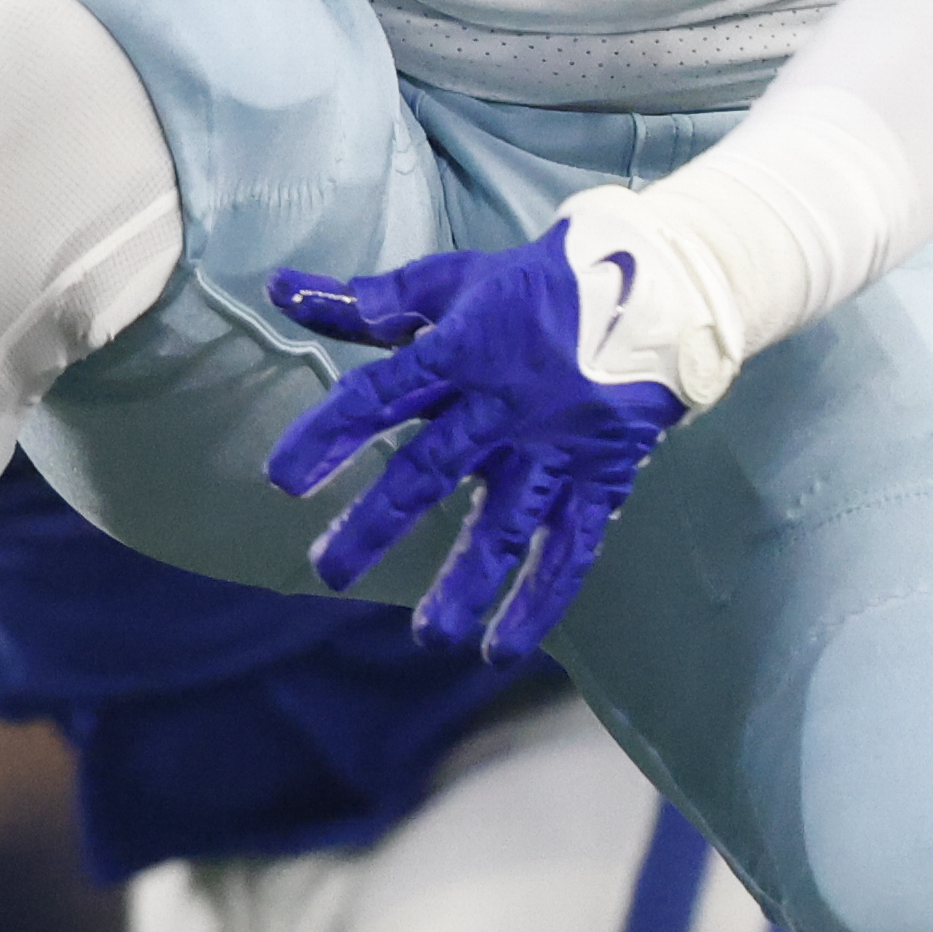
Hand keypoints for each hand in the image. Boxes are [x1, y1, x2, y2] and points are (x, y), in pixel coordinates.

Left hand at [262, 204, 700, 652]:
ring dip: (464, 583)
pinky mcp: (597, 479)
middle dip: (375, 524)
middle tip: (328, 573)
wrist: (654, 287)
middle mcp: (499, 408)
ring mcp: (552, 449)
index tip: (280, 481)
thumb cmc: (535, 286)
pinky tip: (501, 650)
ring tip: (427, 638)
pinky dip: (538, 601)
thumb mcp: (450, 282)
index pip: (378, 397)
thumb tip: (279, 291)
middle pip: (429, 471)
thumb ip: (369, 302)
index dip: (328, 437)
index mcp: (457, 354)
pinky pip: (569, 549)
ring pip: (503, 524)